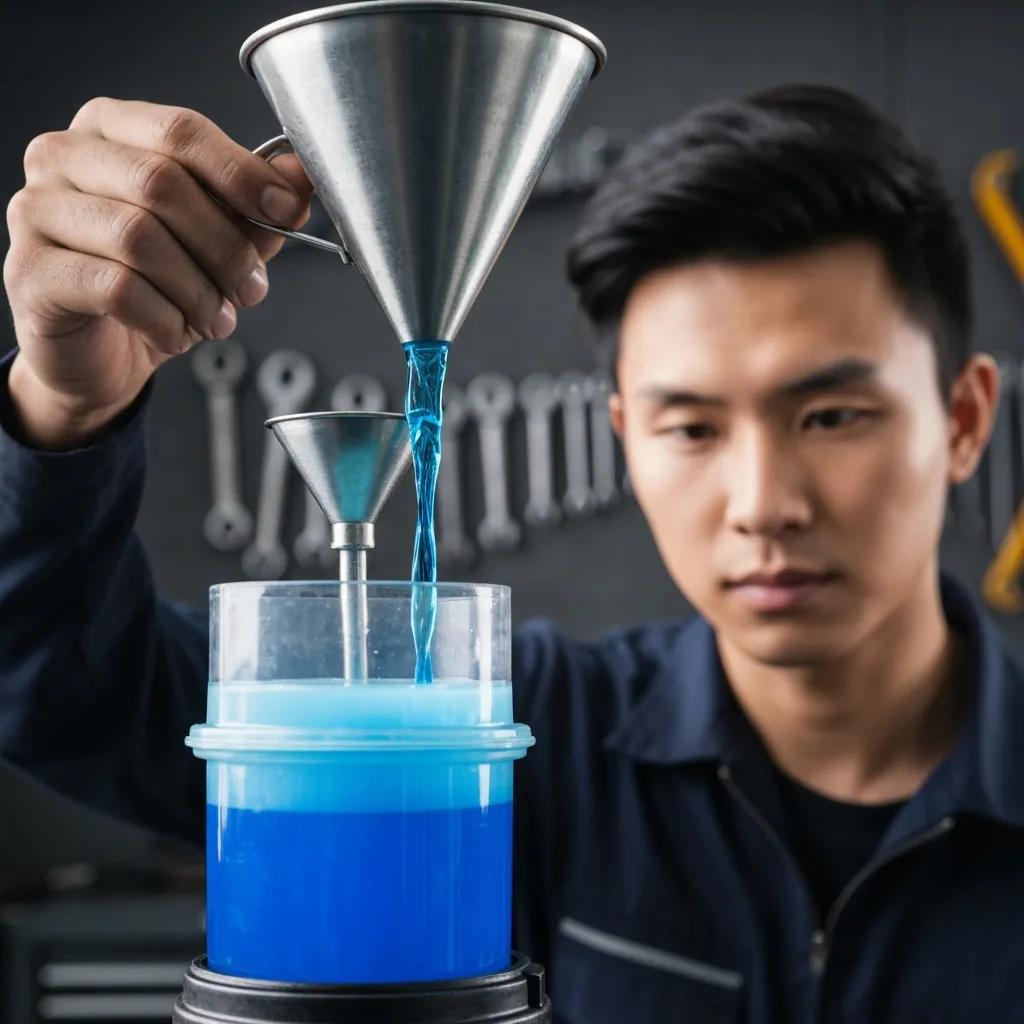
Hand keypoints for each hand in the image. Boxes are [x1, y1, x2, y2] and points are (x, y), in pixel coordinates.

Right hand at [3, 98, 313, 448]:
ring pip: (139, 237)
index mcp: (112, 130)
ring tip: (216, 319)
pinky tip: (175, 333)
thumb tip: (299, 175)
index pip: (181, 131)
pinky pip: (115, 287)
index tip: (285, 211)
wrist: (101, 355)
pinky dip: (164, 318)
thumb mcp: (217, 241)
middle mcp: (64, 157)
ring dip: (197, 290)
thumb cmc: (155, 285)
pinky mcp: (30, 271)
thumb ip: (254, 206)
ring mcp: (36, 210)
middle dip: (225, 246)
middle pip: (161, 183)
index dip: (242, 174)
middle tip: (252, 289)